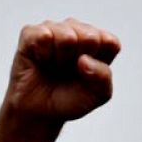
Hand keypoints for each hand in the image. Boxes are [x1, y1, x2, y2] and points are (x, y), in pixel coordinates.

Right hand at [0, 19, 121, 141]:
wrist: (39, 112)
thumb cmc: (68, 99)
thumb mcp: (96, 95)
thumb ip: (103, 77)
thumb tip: (84, 59)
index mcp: (99, 42)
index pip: (110, 42)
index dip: (99, 62)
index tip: (86, 75)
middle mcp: (77, 30)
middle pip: (90, 37)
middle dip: (78, 60)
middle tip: (67, 71)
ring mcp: (54, 29)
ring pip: (67, 36)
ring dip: (60, 59)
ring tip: (54, 66)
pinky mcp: (32, 33)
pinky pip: (43, 36)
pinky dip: (43, 54)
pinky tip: (40, 60)